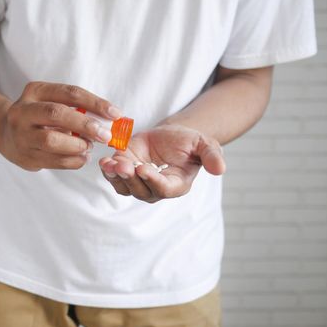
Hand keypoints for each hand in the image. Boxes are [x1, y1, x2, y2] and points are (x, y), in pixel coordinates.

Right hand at [0, 81, 121, 170]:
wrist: (6, 134)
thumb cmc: (40, 117)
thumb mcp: (53, 103)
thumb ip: (78, 108)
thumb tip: (111, 119)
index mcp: (35, 91)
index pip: (70, 93)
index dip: (95, 103)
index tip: (115, 113)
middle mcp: (23, 111)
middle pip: (57, 114)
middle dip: (86, 125)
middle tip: (105, 135)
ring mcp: (21, 135)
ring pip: (52, 141)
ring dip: (78, 145)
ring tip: (89, 147)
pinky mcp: (25, 156)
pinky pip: (54, 161)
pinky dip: (73, 161)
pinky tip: (82, 157)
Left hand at [99, 124, 225, 202]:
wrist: (171, 136)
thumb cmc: (189, 142)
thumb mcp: (204, 144)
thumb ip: (211, 156)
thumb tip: (220, 169)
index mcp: (177, 184)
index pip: (164, 189)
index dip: (153, 181)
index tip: (142, 169)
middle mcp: (157, 188)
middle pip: (141, 191)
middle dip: (130, 178)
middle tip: (123, 165)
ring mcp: (139, 183)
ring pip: (125, 187)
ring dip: (116, 177)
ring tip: (110, 163)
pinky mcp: (126, 173)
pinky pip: (115, 179)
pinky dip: (108, 172)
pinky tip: (105, 162)